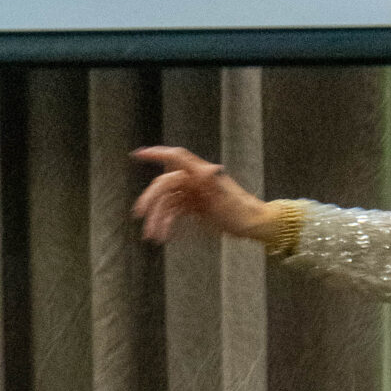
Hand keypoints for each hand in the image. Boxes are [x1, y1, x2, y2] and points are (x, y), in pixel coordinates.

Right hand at [130, 145, 278, 244]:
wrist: (252, 223)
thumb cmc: (241, 209)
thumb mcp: (227, 197)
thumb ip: (214, 183)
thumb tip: (208, 169)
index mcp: (200, 173)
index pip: (176, 157)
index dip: (157, 154)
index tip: (138, 155)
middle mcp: (194, 180)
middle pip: (165, 185)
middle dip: (151, 200)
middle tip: (140, 214)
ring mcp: (192, 193)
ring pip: (167, 202)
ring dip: (158, 218)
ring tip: (152, 236)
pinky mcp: (193, 206)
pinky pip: (174, 212)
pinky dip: (167, 223)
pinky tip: (163, 235)